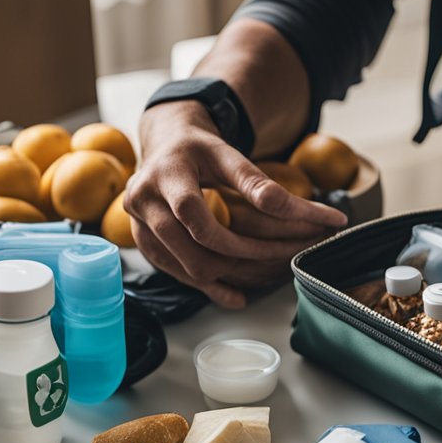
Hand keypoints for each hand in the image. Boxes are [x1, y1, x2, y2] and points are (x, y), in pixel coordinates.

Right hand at [126, 100, 347, 307]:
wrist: (163, 147)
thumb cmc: (197, 149)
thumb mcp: (226, 153)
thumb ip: (256, 182)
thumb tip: (302, 211)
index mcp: (164, 174)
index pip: (191, 212)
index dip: (234, 237)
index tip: (281, 244)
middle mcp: (143, 202)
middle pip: (192, 251)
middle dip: (242, 258)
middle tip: (283, 257)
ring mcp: (139, 227)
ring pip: (187, 269)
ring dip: (229, 274)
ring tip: (266, 270)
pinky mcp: (144, 245)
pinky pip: (178, 275)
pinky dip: (210, 287)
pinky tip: (238, 296)